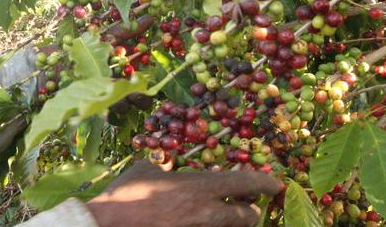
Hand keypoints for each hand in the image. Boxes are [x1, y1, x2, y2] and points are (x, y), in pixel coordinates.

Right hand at [84, 161, 281, 226]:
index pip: (246, 182)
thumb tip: (163, 164)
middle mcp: (208, 213)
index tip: (276, 183)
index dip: (265, 182)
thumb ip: (162, 167)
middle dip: (251, 211)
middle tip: (248, 206)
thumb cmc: (126, 194)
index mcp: (200, 186)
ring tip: (222, 216)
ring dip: (232, 222)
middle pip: (248, 216)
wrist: (110, 225)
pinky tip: (198, 222)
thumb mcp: (145, 171)